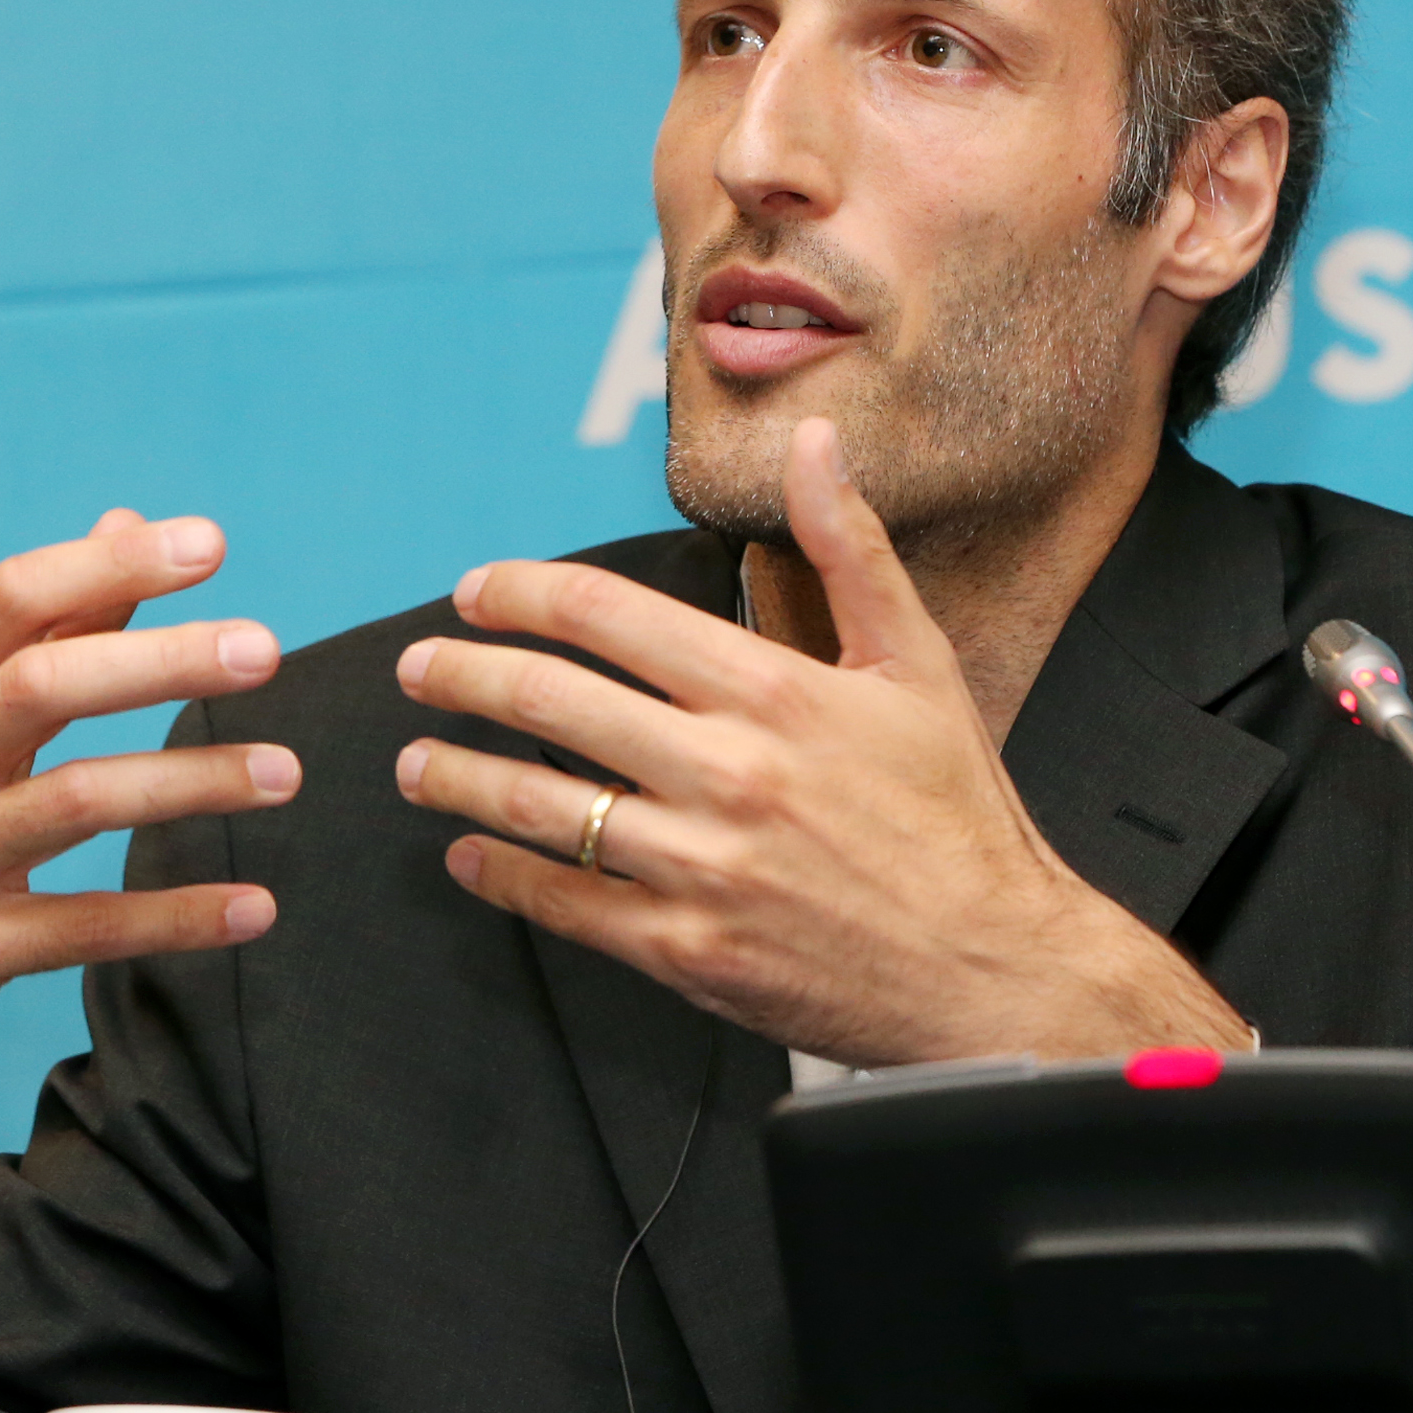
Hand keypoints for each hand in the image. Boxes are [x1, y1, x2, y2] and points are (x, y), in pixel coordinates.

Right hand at [0, 510, 299, 1162]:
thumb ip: (45, 637)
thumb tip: (123, 523)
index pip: (9, 602)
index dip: (108, 565)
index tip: (207, 543)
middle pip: (39, 686)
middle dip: (159, 660)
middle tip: (262, 649)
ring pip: (72, 801)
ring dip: (189, 781)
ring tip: (283, 772)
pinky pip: (83, 929)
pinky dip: (175, 915)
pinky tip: (253, 907)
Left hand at [391, 419, 1244, 1066]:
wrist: (997, 970)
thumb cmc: (959, 817)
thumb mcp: (920, 667)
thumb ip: (851, 550)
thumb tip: (818, 442)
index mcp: (772, 691)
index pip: (607, 616)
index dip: (521, 594)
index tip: (474, 592)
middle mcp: (727, 772)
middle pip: (550, 700)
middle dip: (461, 676)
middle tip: (416, 667)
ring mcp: (703, 866)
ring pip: (540, 805)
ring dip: (457, 778)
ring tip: (415, 764)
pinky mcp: (691, 953)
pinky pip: (567, 905)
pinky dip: (502, 876)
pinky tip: (469, 856)